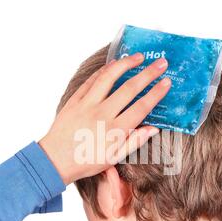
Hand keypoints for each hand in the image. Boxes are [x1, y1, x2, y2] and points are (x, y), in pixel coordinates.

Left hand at [39, 52, 170, 184]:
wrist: (54, 161)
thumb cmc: (85, 162)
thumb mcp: (113, 158)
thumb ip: (134, 142)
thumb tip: (153, 128)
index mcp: (115, 131)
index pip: (141, 107)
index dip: (156, 93)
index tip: (167, 82)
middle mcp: (102, 114)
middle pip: (129, 88)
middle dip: (148, 73)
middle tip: (161, 63)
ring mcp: (87, 105)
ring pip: (109, 78)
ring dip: (125, 64)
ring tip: (138, 56)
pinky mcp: (74, 101)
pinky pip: (91, 81)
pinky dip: (103, 71)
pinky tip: (113, 64)